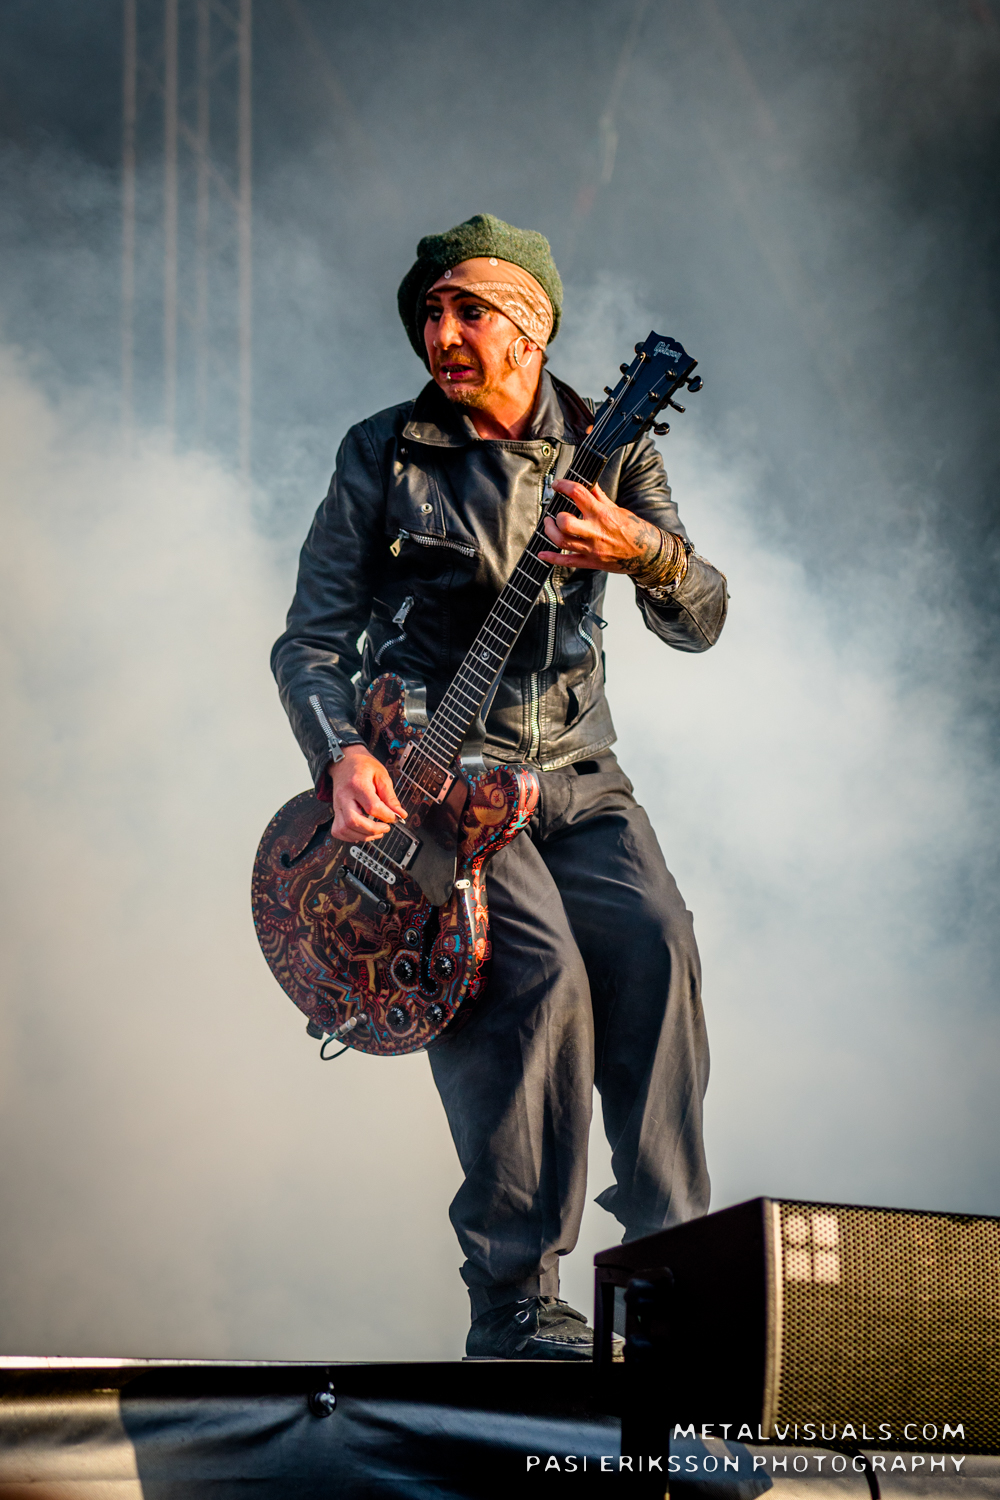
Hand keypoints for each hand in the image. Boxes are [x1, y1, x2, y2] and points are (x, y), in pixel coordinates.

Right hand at [329, 744, 405, 842]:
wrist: (345, 761)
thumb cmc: (363, 766)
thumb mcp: (381, 775)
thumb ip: (390, 796)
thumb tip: (400, 814)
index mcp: (357, 784)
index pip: (372, 806)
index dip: (386, 816)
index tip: (395, 817)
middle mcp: (344, 796)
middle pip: (354, 821)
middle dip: (373, 829)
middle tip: (386, 827)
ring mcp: (337, 805)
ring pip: (344, 829)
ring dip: (363, 836)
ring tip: (377, 832)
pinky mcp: (335, 811)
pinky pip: (338, 831)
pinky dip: (351, 836)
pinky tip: (362, 832)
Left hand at [537, 479, 664, 575]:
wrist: (647, 553)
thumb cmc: (634, 529)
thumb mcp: (617, 508)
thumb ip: (599, 496)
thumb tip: (588, 482)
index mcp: (602, 514)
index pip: (578, 493)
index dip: (564, 485)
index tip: (558, 484)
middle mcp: (595, 531)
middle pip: (566, 523)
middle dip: (556, 516)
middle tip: (555, 513)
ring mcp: (592, 549)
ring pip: (562, 541)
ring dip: (550, 532)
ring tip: (549, 525)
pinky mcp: (591, 562)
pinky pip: (567, 562)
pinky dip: (552, 558)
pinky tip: (542, 554)